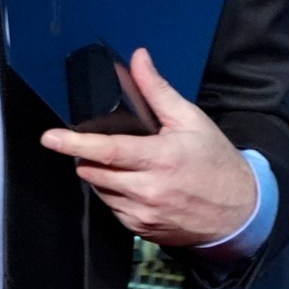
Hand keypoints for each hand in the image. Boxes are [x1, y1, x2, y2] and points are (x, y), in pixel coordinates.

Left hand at [40, 48, 258, 246]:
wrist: (239, 210)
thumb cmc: (216, 161)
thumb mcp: (190, 119)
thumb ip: (157, 89)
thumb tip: (138, 58)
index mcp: (160, 158)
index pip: (107, 150)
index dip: (74, 144)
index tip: (50, 138)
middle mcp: (149, 190)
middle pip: (95, 172)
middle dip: (88, 157)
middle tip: (100, 145)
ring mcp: (144, 214)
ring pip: (101, 192)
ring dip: (101, 176)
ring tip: (124, 164)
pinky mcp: (142, 231)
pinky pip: (113, 210)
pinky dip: (115, 195)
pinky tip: (134, 185)